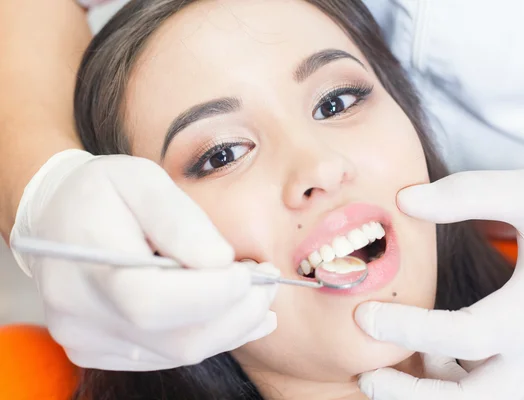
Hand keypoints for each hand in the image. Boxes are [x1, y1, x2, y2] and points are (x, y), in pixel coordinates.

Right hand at [10, 150, 277, 370]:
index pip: (150, 300)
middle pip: (174, 339)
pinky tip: (235, 315)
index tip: (252, 273)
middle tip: (269, 284)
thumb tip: (220, 261)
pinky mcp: (99, 349)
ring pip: (178, 352)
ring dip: (231, 327)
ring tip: (260, 298)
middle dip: (236, 314)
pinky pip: (167, 354)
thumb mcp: (140, 180)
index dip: (211, 294)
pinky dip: (209, 336)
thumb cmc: (102, 192)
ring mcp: (88, 339)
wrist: (57, 219)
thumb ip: (179, 220)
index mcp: (86, 263)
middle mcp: (80, 314)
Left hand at [356, 169, 523, 398]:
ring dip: (438, 394)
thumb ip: (467, 194)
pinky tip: (439, 355)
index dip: (410, 330)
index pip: (466, 335)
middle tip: (369, 376)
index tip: (364, 316)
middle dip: (417, 397)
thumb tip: (405, 201)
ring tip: (394, 368)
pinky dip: (464, 383)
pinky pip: (501, 389)